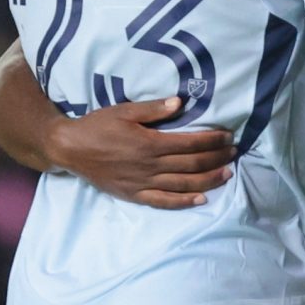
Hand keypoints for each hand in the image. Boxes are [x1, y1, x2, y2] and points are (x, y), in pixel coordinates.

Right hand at [48, 97, 235, 207]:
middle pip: (191, 164)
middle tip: (233, 153)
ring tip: (227, 174)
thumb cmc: (97, 125)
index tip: (227, 137)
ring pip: (183, 184)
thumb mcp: (124, 111)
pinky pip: (164, 201)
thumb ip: (154, 109)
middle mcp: (149, 165)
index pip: (190, 143)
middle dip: (215, 158)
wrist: (70, 149)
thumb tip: (181, 103)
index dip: (211, 141)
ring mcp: (143, 183)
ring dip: (208, 180)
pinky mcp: (135, 195)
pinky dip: (184, 201)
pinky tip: (201, 199)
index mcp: (149, 143)